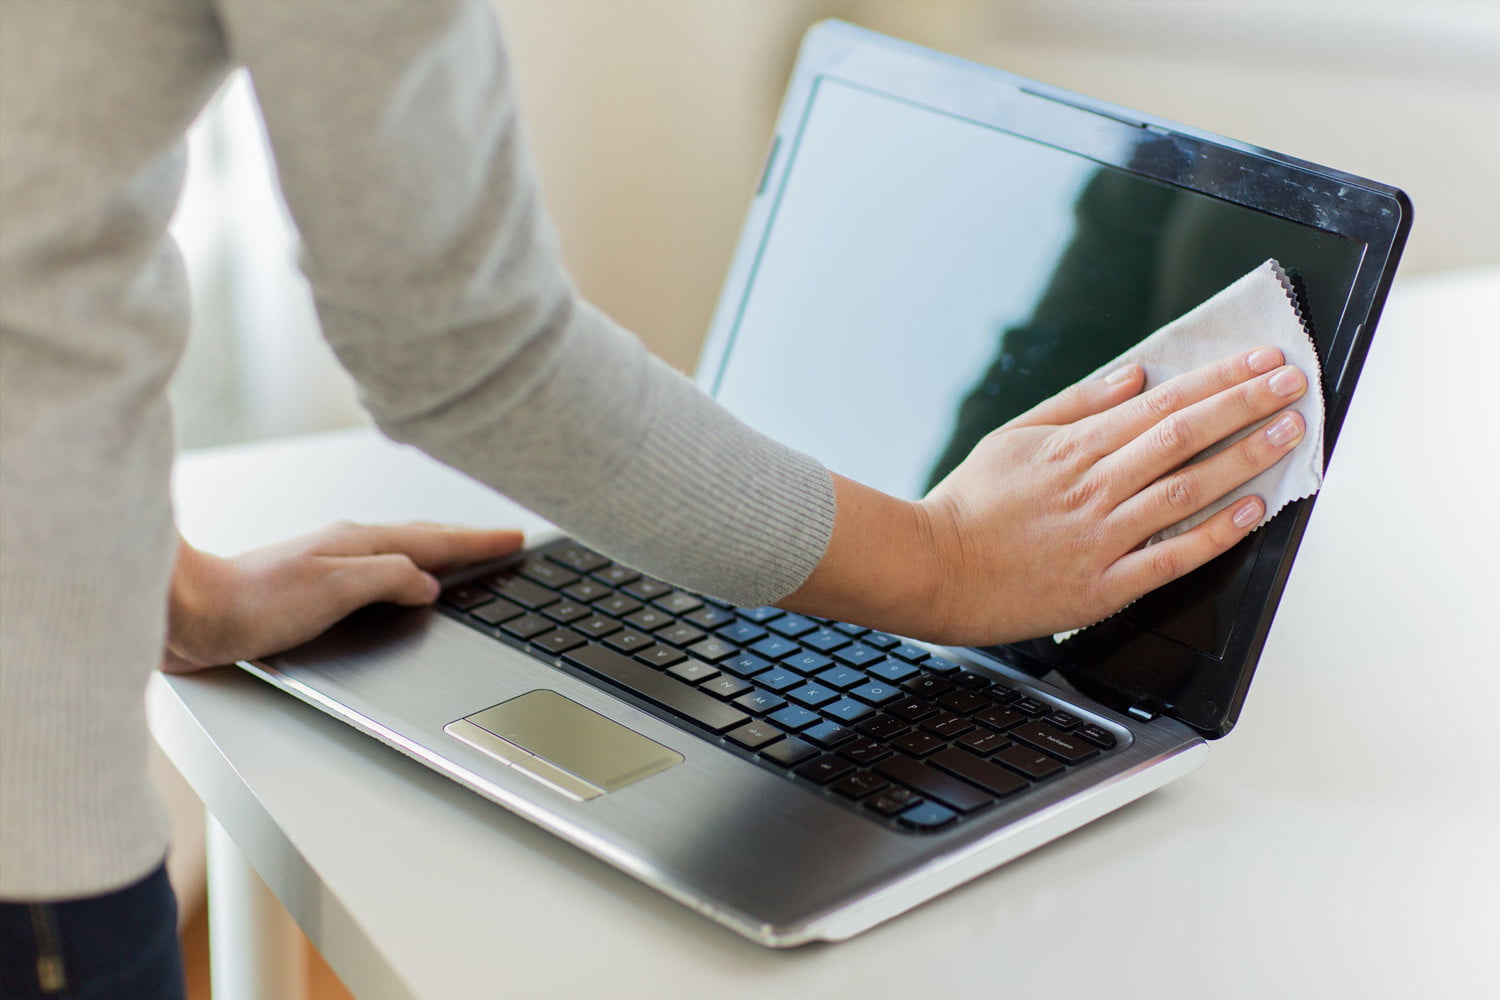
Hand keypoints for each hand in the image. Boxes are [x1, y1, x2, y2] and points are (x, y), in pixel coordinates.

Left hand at [163, 521, 524, 672]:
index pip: (436, 541)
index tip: (514, 539)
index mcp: (360, 543)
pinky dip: (409, 567)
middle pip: (424, 538)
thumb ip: (389, 579)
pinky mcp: (316, 585)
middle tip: (502, 540)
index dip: (479, 542)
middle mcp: (348, 546)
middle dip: (468, 539)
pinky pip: (382, 569)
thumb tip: (427, 582)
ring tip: (467, 553)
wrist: (191, 613)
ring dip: (440, 550)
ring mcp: (332, 562)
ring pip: (403, 551)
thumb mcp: (336, 589)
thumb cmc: (252, 604)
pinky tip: (405, 580)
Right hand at [782, 346, 1306, 644]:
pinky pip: (1171, 556)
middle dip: (1246, 404)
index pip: (1162, 404)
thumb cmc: (967, 505)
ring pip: (1187, 489)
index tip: (1261, 361)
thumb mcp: (1013, 436)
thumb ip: (1076, 404)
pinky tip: (1251, 510)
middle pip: (1184, 437)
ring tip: (1288, 432)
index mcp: (1072, 447)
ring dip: (1244, 457)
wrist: (931, 569)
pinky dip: (1215, 533)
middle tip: (1292, 382)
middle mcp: (1094, 486)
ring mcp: (1101, 536)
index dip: (1219, 379)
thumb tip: (1134, 375)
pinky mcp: (1103, 585)